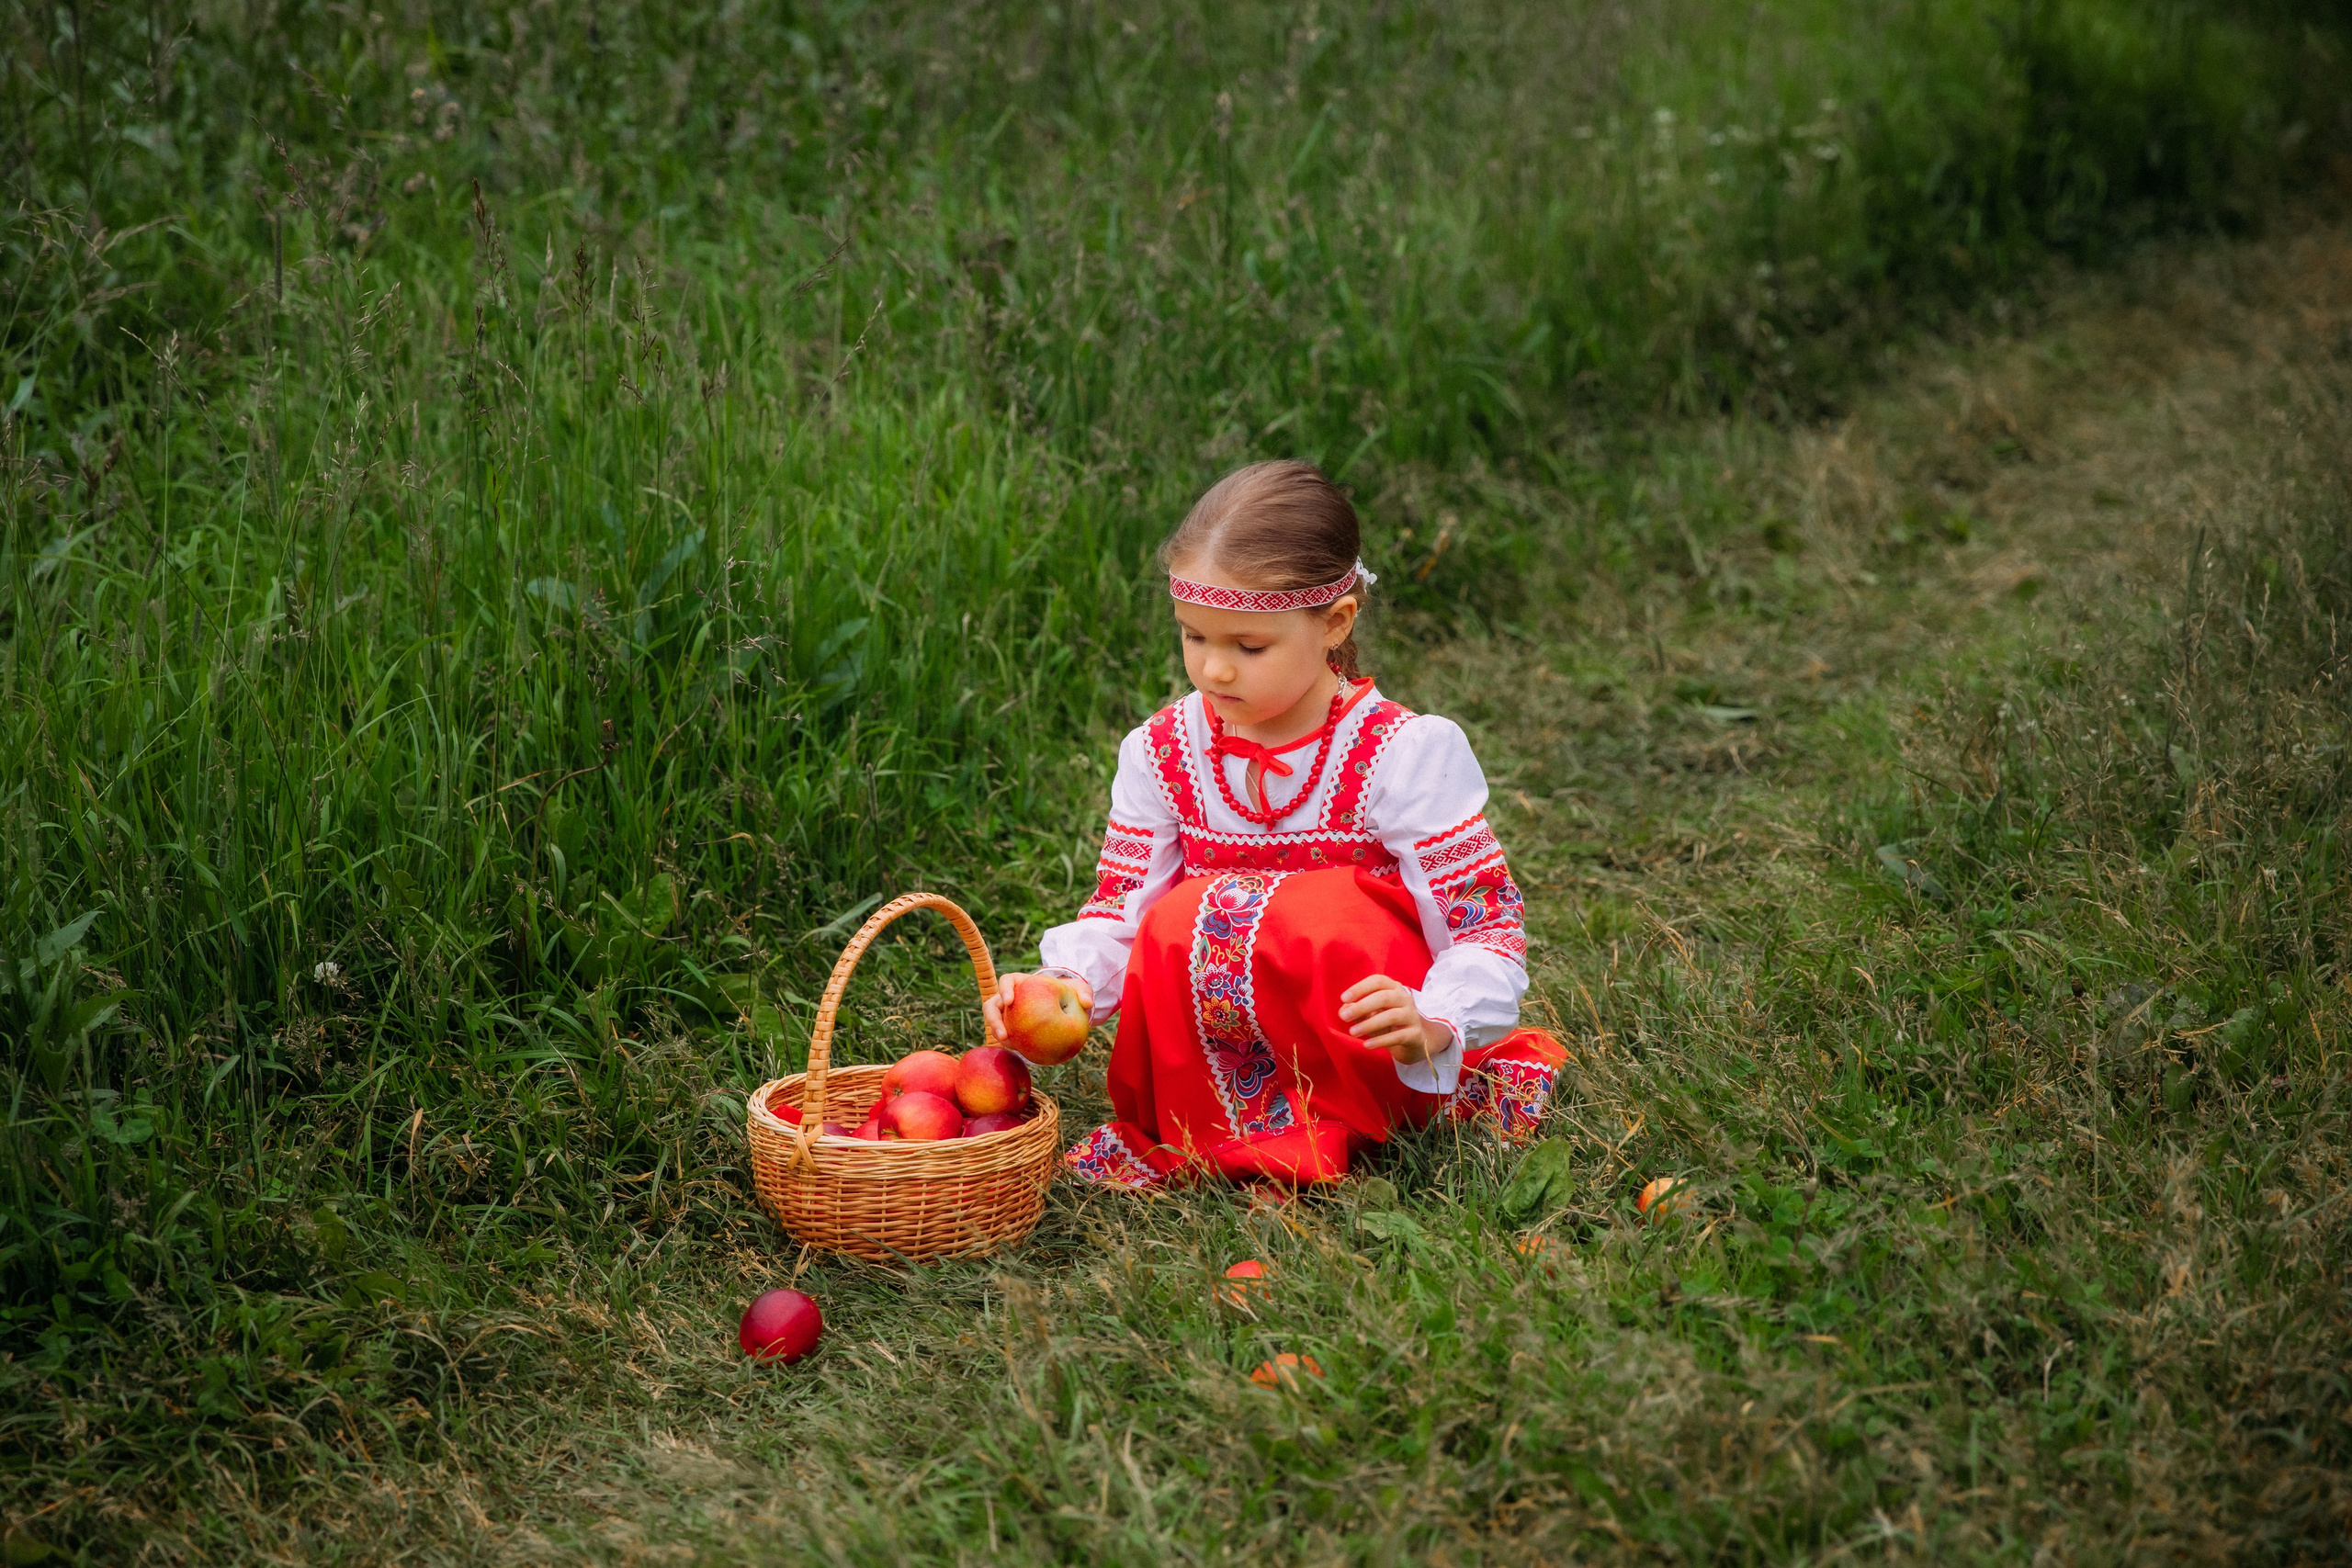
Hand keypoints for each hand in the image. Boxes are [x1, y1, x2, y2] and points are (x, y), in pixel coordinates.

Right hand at [983, 971, 1094, 1042]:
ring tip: (1009, 1045)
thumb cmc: (1068, 992)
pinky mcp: (1013, 1028)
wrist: (1064, 1004)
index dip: (1004, 989)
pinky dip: (1012, 1043)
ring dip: (998, 1034)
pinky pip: (1008, 1036)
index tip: (1009, 1000)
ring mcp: (1008, 1014)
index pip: (1006, 981)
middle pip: (992, 1006)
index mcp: (1021, 983)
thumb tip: (1087, 1003)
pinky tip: (1022, 1053)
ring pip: (995, 1023)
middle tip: (1003, 1034)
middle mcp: (1010, 998)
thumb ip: (1083, 992)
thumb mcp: (1079, 989)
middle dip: (993, 1019)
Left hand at [1338, 974, 1452, 1065]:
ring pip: (1391, 1016)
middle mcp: (1405, 998)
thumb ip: (1357, 1011)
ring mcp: (1412, 1016)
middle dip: (1362, 1006)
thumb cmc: (1388, 1022)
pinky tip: (1367, 1045)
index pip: (1378, 981)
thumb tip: (1343, 1011)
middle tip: (1344, 1017)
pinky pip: (1398, 1036)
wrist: (1414, 1040)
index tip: (1343, 998)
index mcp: (1393, 988)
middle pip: (1384, 997)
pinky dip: (1381, 1041)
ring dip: (1369, 1024)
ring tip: (1353, 1032)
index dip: (1360, 988)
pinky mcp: (1415, 1034)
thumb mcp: (1371, 1014)